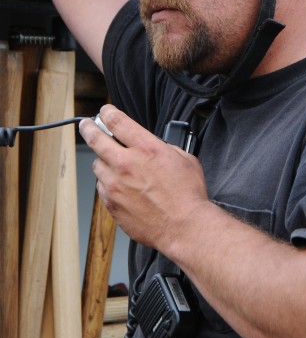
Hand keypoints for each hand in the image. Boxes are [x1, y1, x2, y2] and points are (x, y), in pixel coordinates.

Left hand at [79, 104, 207, 250]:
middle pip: (96, 139)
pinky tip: (118, 186)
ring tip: (111, 163)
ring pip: (97, 165)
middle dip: (89, 128)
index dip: (108, 113)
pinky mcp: (112, 204)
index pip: (117, 121)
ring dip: (102, 161)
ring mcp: (116, 185)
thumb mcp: (184, 158)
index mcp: (146, 148)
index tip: (104, 111)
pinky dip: (107, 184)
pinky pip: (102, 188)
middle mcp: (126, 164)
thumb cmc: (188, 195)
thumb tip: (155, 148)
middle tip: (86, 125)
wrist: (184, 226)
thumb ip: (164, 149)